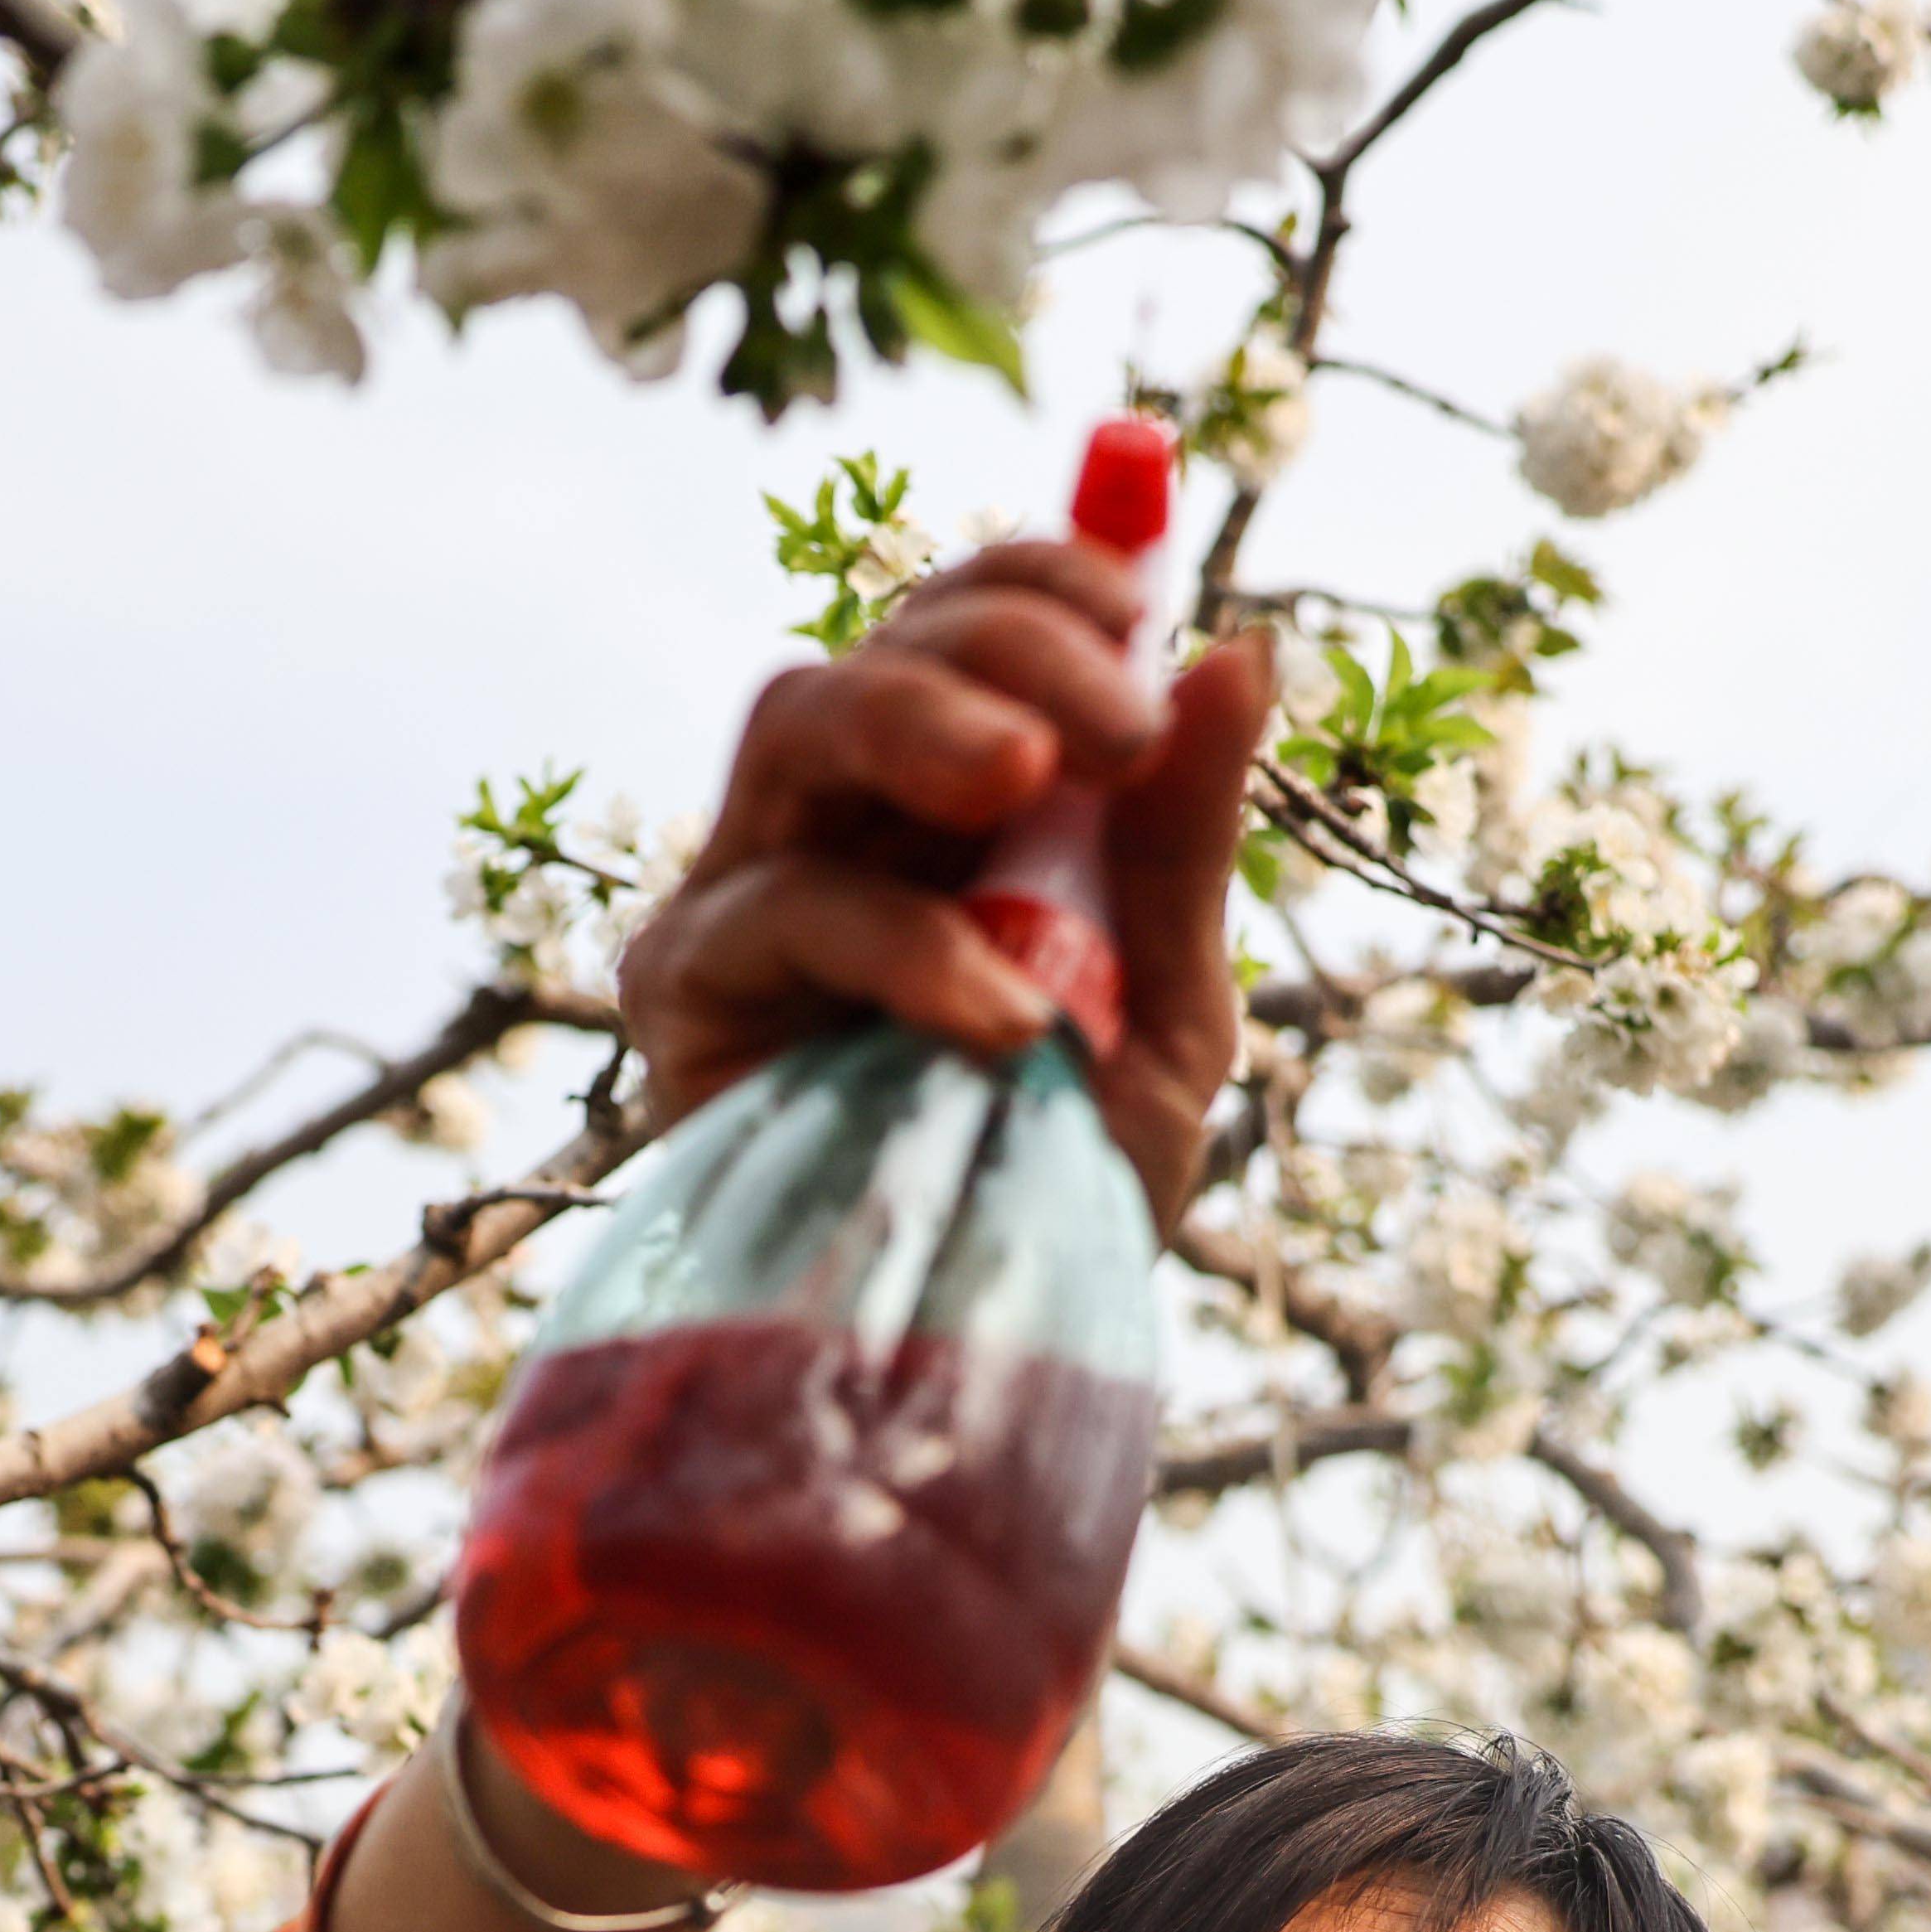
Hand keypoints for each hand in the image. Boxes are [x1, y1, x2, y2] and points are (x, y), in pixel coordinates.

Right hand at [612, 534, 1272, 1227]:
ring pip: (803, 714)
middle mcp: (842, 825)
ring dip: (927, 714)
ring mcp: (750, 895)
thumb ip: (1182, 839)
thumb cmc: (1060, 1183)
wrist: (977, 1364)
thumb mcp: (1169, 1008)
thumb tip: (1240, 649)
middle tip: (1119, 725)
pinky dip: (904, 943)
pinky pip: (787, 909)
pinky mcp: (690, 994)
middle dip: (1011, 641)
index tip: (1137, 587)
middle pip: (887, 644)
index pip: (971, 625)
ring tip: (1034, 773)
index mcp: (951, 807)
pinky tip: (1003, 1015)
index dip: (1044, 568)